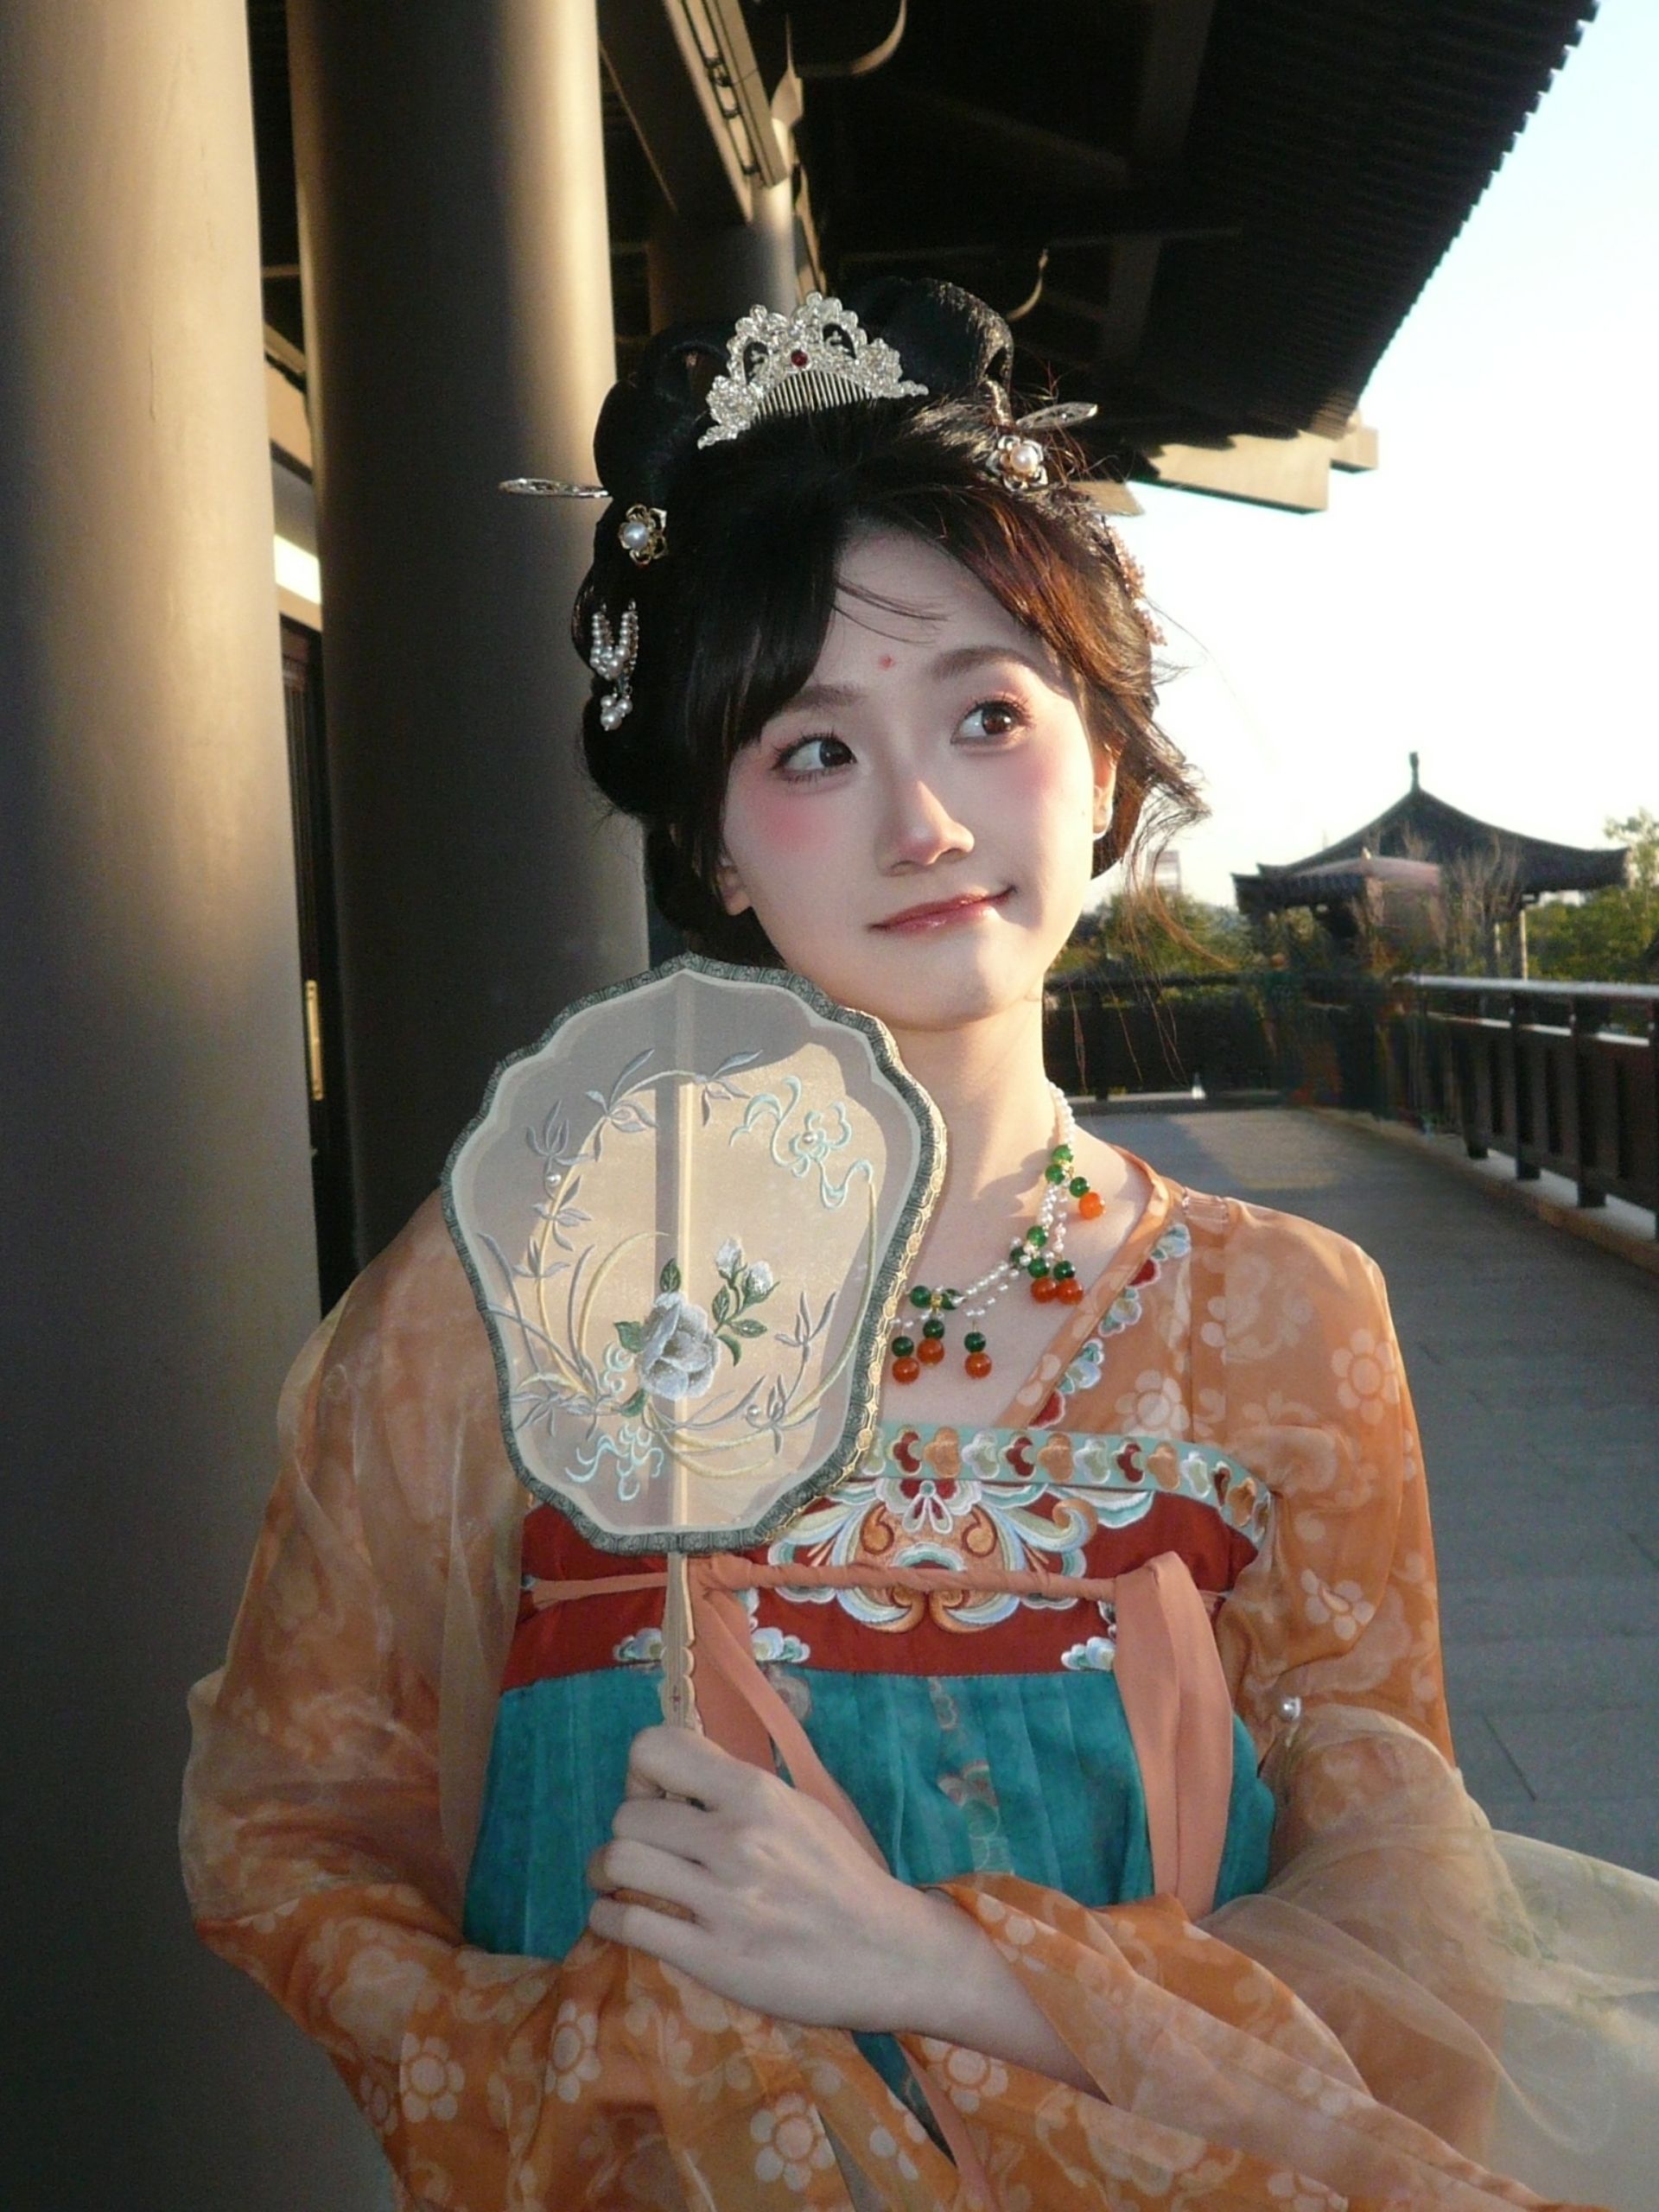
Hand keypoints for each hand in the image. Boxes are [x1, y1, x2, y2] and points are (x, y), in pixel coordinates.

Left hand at [585, 1724, 963, 2033]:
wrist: (885, 1954)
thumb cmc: (838, 1876)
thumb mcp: (796, 1808)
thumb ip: (735, 1788)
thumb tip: (672, 1773)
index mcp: (755, 1793)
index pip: (654, 1748)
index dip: (642, 1773)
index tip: (657, 1798)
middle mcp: (735, 1839)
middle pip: (627, 1814)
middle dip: (626, 1832)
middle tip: (645, 1851)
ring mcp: (723, 1900)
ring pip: (619, 1863)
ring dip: (606, 1874)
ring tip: (620, 1884)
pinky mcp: (714, 1958)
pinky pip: (628, 1924)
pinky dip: (609, 1919)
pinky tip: (622, 1920)